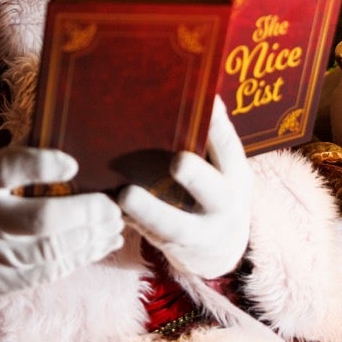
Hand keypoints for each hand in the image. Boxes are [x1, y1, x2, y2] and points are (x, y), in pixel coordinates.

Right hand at [0, 146, 124, 296]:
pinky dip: (80, 258)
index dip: (41, 164)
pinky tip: (100, 244)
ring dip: (90, 238)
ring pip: (50, 252)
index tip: (73, 163)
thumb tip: (71, 141)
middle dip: (84, 213)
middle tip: (113, 206)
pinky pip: (47, 274)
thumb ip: (19, 162)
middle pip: (39, 220)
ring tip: (114, 225)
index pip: (6, 169)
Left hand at [118, 96, 251, 278]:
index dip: (220, 126)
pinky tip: (106, 207)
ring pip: (174, 224)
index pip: (230, 148)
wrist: (220, 248)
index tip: (209, 102)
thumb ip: (209, 141)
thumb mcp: (223, 169)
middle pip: (213, 192)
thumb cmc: (214, 190)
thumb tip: (193, 93)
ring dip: (150, 210)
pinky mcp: (170, 246)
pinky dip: (128, 222)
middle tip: (178, 162)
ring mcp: (198, 231)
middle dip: (197, 177)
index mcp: (235, 176)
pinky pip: (148, 235)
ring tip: (126, 194)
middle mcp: (222, 206)